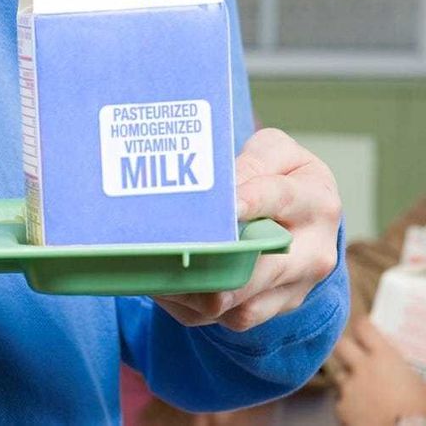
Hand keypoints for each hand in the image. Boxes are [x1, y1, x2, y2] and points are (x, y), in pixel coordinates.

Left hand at [153, 128, 340, 330]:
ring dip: (196, 293)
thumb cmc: (280, 177)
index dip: (249, 201)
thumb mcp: (273, 154)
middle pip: (264, 270)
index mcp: (316, 202)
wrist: (305, 218)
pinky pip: (228, 319)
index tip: (223, 206)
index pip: (279, 199)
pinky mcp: (272, 310)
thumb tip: (223, 190)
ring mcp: (294, 288)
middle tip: (176, 253)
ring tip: (156, 273)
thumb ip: (252, 162)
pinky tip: (163, 285)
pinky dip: (192, 306)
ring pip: (243, 307)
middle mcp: (313, 253)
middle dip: (218, 266)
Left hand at [335, 315, 425, 424]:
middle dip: (346, 349)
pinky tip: (362, 411)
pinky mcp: (341, 408)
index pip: (363, 327)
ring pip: (339, 375)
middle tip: (355, 356)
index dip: (362, 326)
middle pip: (340, 345)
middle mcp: (361, 368)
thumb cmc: (420, 410)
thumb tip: (400, 365)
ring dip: (349, 380)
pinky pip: (340, 401)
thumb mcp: (420, 383)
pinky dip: (348, 404)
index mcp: (385, 358)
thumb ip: (403, 368)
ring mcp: (348, 388)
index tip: (363, 328)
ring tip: (365, 392)